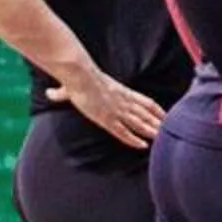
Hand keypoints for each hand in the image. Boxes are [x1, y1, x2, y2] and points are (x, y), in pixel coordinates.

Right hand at [46, 68, 164, 151]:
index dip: (156, 109)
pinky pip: (124, 132)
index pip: (145, 101)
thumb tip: (50, 93)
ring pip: (139, 124)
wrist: (79, 74)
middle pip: (146, 114)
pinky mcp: (107, 119)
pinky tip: (143, 146)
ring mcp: (116, 110)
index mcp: (121, 91)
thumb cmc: (77, 77)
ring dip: (151, 132)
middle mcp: (123, 101)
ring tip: (162, 140)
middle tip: (170, 130)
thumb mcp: (76, 85)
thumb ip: (64, 92)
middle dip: (158, 123)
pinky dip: (134, 139)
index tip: (165, 115)